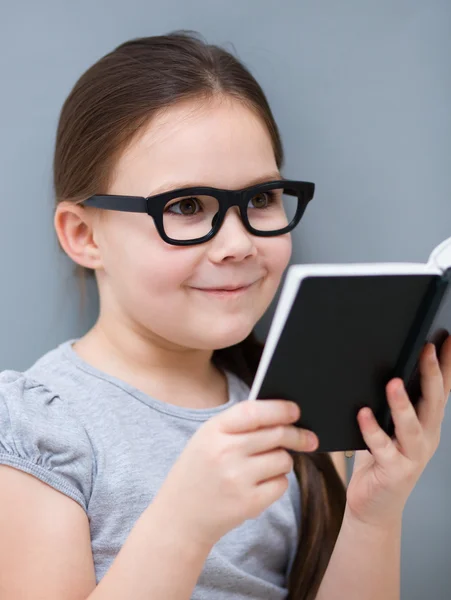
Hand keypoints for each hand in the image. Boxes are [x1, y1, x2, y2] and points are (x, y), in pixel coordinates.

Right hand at [153, 398, 317, 547]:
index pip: (254, 412)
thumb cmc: (199, 471)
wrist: (180, 517)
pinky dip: (278, 482)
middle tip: (309, 438)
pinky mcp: (249, 503)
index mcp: (213, 431)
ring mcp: (237, 479)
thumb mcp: (207, 439)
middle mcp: (225, 452)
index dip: (279, 409)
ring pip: (283, 459)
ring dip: (282, 460)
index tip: (296, 410)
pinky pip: (282, 484)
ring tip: (264, 467)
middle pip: (277, 434)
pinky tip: (260, 485)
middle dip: (297, 435)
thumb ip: (239, 425)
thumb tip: (283, 416)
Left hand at [346, 335, 450, 526]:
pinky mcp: (392, 470)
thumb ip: (395, 405)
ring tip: (393, 383)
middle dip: (431, 375)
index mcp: (428, 425)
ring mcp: (411, 456)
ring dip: (402, 403)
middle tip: (427, 350)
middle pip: (432, 403)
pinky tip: (363, 414)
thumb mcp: (393, 428)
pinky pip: (380, 447)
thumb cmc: (381, 461)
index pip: (441, 390)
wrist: (374, 505)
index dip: (446, 365)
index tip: (447, 340)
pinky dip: (372, 429)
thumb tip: (389, 368)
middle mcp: (425, 438)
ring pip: (410, 426)